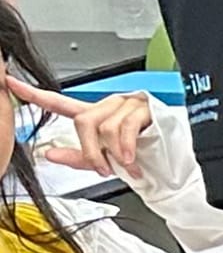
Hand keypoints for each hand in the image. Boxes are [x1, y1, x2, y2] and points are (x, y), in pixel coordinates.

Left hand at [6, 75, 149, 181]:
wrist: (177, 165)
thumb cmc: (145, 158)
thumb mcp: (106, 162)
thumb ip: (78, 158)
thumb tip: (50, 155)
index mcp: (96, 116)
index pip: (59, 103)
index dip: (34, 94)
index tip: (12, 84)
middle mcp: (109, 106)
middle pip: (83, 121)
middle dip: (90, 149)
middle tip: (103, 167)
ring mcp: (127, 105)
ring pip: (104, 126)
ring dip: (113, 153)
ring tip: (126, 166)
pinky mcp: (145, 108)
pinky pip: (125, 127)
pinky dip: (126, 148)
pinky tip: (132, 160)